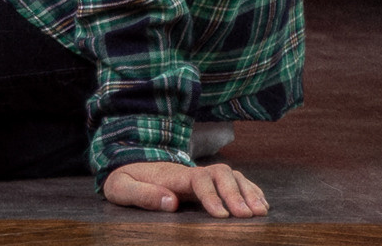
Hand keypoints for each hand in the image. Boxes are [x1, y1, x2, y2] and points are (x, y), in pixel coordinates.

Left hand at [103, 161, 267, 217]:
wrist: (126, 165)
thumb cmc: (125, 180)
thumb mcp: (121, 188)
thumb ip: (141, 194)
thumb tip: (170, 202)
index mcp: (171, 174)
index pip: (197, 179)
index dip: (212, 195)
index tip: (221, 215)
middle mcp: (190, 171)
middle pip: (220, 173)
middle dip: (236, 194)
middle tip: (247, 216)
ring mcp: (201, 175)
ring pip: (232, 175)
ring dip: (248, 191)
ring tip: (260, 212)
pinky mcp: (209, 182)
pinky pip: (235, 181)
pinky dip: (251, 190)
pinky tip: (261, 204)